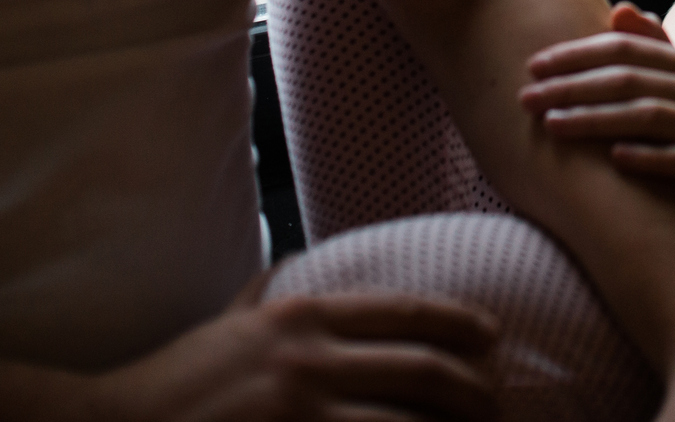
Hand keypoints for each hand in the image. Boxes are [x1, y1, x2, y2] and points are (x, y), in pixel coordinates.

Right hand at [85, 272, 498, 421]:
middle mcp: (308, 361)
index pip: (405, 311)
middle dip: (475, 390)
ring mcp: (300, 416)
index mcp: (300, 317)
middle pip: (425, 370)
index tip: (492, 338)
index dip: (460, 324)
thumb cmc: (176, 386)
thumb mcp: (230, 326)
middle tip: (498, 405)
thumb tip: (310, 268)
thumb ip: (274, 300)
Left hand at [521, 4, 674, 231]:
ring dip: (597, 119)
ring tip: (553, 126)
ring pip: (651, 116)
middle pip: (630, 81)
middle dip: (574, 87)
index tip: (533, 66)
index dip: (578, 54)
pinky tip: (615, 159)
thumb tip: (619, 9)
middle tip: (526, 99)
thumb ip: (652, 49)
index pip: (626, 49)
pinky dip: (650, 157)